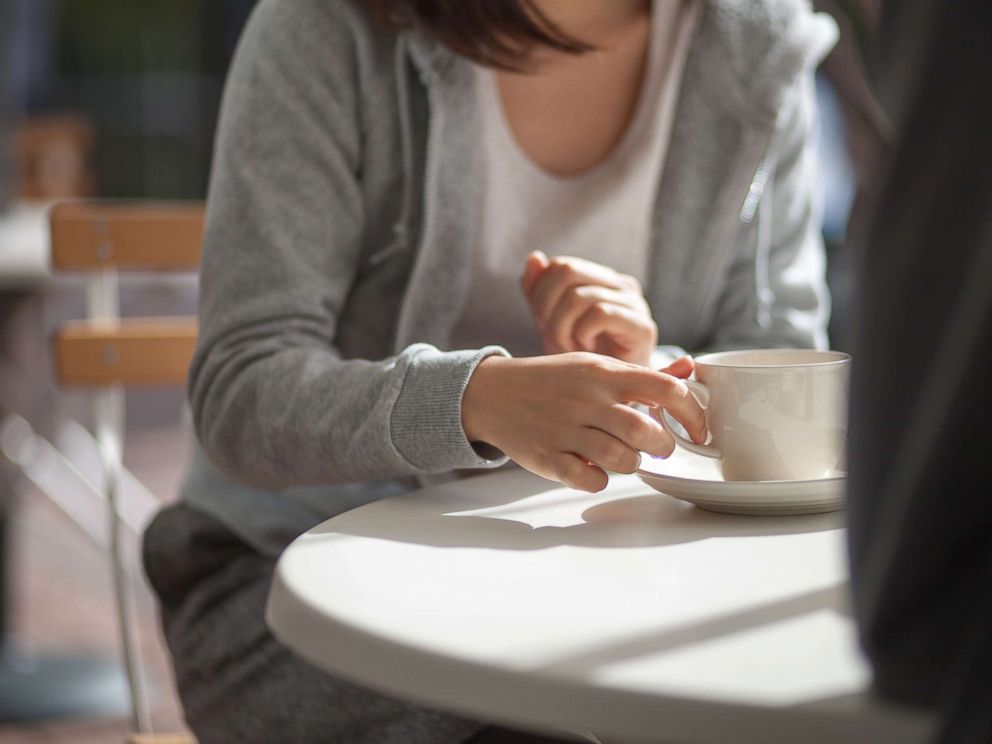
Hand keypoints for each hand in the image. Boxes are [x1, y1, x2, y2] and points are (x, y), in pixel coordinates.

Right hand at [462, 352, 705, 491]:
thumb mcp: (594, 365)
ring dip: (631, 463)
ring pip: (622, 460)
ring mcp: (566, 429)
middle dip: (662, 447)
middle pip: (647, 432)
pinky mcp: (548, 458)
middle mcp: (588, 400)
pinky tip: (592, 468)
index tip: (699, 432)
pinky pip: (590, 480)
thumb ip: (641, 374)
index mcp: (605, 373)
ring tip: (622, 456)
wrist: (493, 392)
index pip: (666, 390)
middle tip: (658, 448)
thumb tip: (688, 370)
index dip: (693, 415)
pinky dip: (598, 480)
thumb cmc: (552, 380)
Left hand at [520, 251, 657, 366]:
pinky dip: (583, 333)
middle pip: (568, 271)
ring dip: (563, 327)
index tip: (543, 323)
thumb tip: (535, 258)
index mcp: (601, 279)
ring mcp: (634, 304)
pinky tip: (586, 348)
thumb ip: (538, 292)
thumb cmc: (581, 358)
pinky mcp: (642, 327)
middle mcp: (621, 285)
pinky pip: (600, 314)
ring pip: (579, 296)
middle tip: (552, 334)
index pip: (560, 265)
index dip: (540, 293)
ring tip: (569, 346)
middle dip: (548, 307)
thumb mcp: (550, 322)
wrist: (611, 394)